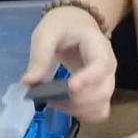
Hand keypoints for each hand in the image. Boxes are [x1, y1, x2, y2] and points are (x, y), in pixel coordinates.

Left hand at [21, 6, 116, 123]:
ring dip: (76, 109)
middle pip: (103, 92)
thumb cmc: (62, 26)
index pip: (100, 66)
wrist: (76, 24)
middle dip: (75, 99)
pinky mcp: (101, 93)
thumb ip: (39, 57)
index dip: (88, 79)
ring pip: (101, 106)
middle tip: (47, 95)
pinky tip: (63, 105)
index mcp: (98, 47)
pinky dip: (82, 114)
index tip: (70, 88)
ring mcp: (107, 82)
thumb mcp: (46, 34)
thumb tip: (28, 83)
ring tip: (52, 99)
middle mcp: (108, 68)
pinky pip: (98, 111)